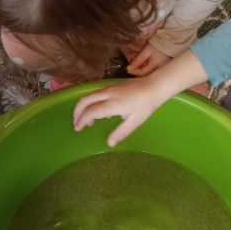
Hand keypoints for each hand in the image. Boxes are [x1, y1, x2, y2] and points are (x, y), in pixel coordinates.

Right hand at [73, 50, 206, 145]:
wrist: (154, 86)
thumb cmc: (146, 105)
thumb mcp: (135, 121)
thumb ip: (121, 132)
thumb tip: (109, 144)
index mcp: (113, 104)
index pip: (91, 112)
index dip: (82, 120)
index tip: (78, 129)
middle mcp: (108, 94)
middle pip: (85, 101)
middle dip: (77, 112)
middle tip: (76, 124)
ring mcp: (109, 89)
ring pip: (89, 96)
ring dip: (83, 107)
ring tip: (86, 121)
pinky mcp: (112, 86)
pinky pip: (96, 94)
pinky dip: (91, 103)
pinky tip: (100, 113)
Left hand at [126, 43, 172, 76]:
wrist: (169, 41)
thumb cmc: (157, 45)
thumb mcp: (146, 51)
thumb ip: (138, 60)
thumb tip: (129, 68)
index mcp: (156, 66)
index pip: (142, 73)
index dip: (134, 71)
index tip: (127, 69)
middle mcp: (159, 71)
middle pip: (145, 76)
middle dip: (137, 72)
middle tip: (131, 68)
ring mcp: (161, 71)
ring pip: (148, 75)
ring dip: (141, 71)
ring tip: (137, 66)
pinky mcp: (162, 70)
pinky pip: (152, 72)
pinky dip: (146, 70)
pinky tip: (144, 66)